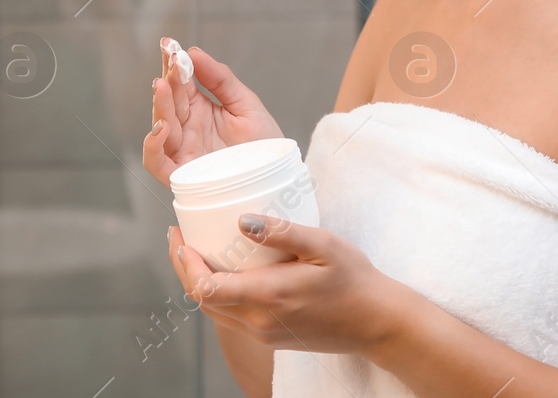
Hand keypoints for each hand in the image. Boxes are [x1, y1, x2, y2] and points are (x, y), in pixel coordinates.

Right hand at [143, 42, 282, 185]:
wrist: (278, 178)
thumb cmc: (264, 144)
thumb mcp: (246, 103)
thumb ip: (220, 79)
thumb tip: (193, 52)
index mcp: (200, 110)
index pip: (180, 83)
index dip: (172, 64)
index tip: (169, 44)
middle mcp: (187, 129)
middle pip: (168, 102)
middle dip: (167, 80)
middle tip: (172, 62)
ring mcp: (184, 152)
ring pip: (160, 127)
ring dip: (159, 105)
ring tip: (164, 85)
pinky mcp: (185, 176)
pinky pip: (157, 163)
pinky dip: (153, 146)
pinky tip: (162, 127)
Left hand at [165, 217, 404, 356]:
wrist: (377, 323)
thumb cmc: (355, 280)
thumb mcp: (323, 245)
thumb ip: (283, 232)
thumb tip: (242, 221)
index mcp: (267, 297)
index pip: (205, 286)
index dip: (184, 262)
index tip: (180, 234)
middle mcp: (259, 321)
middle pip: (202, 299)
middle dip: (183, 268)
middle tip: (180, 236)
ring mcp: (264, 333)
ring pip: (214, 310)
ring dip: (197, 281)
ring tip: (193, 250)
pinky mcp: (271, 336)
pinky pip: (231, 316)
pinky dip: (217, 293)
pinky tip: (223, 271)